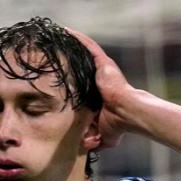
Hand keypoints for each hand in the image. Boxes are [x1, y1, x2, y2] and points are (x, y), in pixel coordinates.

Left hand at [66, 28, 136, 148]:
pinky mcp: (104, 64)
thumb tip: (84, 148)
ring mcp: (102, 71)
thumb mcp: (103, 136)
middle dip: (69, 64)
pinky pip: (89, 47)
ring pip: (84, 56)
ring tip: (57, 41)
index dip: (70, 85)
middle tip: (51, 60)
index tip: (54, 85)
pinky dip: (79, 39)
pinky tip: (67, 31)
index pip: (80, 88)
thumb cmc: (119, 124)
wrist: (129, 113)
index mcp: (97, 96)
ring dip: (72, 48)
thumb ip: (93, 141)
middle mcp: (99, 81)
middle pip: (80, 69)